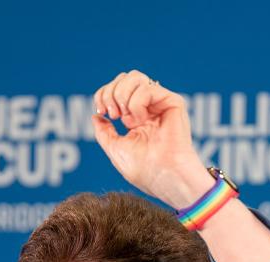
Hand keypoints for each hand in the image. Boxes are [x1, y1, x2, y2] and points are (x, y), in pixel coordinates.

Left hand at [92, 71, 212, 208]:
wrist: (164, 177)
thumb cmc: (145, 170)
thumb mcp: (115, 149)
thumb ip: (104, 132)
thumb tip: (96, 116)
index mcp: (137, 119)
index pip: (117, 90)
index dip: (103, 94)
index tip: (101, 111)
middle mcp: (150, 109)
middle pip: (124, 78)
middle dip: (110, 92)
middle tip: (113, 114)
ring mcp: (161, 104)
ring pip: (135, 77)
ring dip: (122, 95)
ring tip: (126, 118)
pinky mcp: (173, 103)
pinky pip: (147, 87)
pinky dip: (136, 103)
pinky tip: (140, 120)